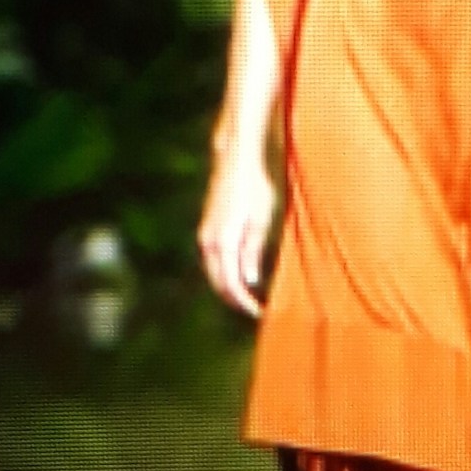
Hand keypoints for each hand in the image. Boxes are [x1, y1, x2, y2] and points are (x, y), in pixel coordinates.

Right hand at [198, 153, 276, 316]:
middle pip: (219, 283)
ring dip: (231, 288)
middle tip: (260, 311)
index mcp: (223, 241)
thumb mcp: (263, 218)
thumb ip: (254, 250)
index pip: (230, 285)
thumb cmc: (258, 185)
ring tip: (255, 298)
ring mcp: (206, 234)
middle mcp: (209, 241)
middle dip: (237, 300)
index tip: (263, 314)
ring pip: (215, 272)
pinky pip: (215, 260)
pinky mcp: (209, 227)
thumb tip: (248, 281)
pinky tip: (245, 275)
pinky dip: (227, 273)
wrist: (240, 155)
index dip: (245, 303)